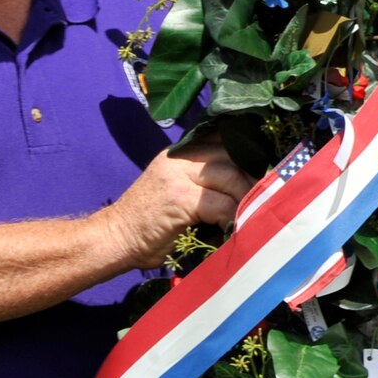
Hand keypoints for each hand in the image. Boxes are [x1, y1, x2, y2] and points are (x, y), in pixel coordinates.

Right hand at [98, 137, 252, 270]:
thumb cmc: (148, 222)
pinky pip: (219, 203)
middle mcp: (179, 158)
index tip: (261, 169)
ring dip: (245, 197)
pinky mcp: (180, 198)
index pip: (221, 139)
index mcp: (179, 153)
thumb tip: (243, 183)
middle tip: (263, 196)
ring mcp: (178, 176)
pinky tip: (230, 227)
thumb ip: (201, 180)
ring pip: (229, 176)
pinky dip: (232, 216)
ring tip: (250, 213)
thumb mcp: (175, 190)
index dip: (245, 152)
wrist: (114, 238)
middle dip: (251, 175)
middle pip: (230, 155)